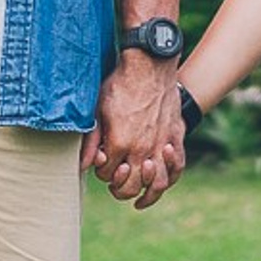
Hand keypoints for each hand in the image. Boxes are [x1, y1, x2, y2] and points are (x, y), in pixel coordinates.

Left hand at [86, 55, 184, 209]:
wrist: (150, 64)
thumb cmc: (120, 84)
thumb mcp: (98, 110)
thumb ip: (91, 141)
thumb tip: (83, 165)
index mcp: (120, 144)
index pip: (107, 174)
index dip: (101, 170)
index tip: (101, 160)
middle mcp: (143, 149)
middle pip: (131, 186)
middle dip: (120, 188)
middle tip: (116, 181)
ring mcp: (162, 145)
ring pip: (157, 184)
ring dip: (147, 193)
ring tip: (138, 196)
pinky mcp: (175, 137)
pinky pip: (177, 168)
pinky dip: (169, 179)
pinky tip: (159, 184)